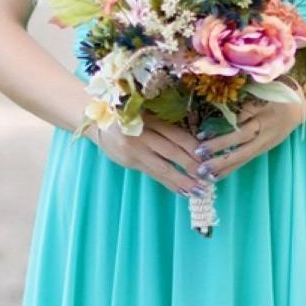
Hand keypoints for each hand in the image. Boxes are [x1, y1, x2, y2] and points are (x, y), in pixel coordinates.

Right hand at [89, 110, 210, 197]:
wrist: (96, 121)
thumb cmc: (127, 115)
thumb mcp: (146, 115)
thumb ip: (164, 127)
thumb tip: (194, 143)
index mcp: (150, 120)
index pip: (176, 135)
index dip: (193, 147)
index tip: (210, 157)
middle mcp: (142, 136)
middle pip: (172, 152)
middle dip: (192, 166)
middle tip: (209, 178)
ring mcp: (135, 151)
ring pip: (163, 168)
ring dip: (182, 180)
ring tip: (198, 190)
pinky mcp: (130, 163)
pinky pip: (153, 175)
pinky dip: (168, 183)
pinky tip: (181, 190)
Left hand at [194, 95, 305, 181]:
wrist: (301, 106)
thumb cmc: (278, 93)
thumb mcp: (263, 89)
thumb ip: (244, 97)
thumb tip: (219, 104)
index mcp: (264, 110)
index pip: (241, 119)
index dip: (222, 127)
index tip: (201, 133)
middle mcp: (265, 128)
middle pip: (241, 138)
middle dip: (220, 147)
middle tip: (199, 153)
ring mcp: (266, 141)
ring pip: (243, 154)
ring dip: (223, 164)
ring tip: (204, 172)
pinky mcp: (264, 149)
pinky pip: (246, 160)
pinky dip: (231, 168)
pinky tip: (216, 176)